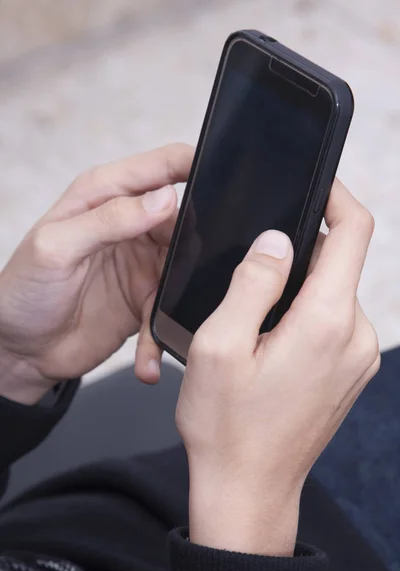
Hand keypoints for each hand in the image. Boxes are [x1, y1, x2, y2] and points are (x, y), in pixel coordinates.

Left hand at [0, 144, 192, 404]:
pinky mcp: (146, 299)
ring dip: (183, 294)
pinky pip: (170, 309)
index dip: (194, 164)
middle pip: (186, 217)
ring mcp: (142, 263)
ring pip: (186, 266)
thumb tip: (165, 198)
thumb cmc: (23, 291)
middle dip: (200, 240)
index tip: (223, 177)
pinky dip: (162, 335)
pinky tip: (148, 362)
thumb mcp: (56, 248)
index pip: (161, 166)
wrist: (19, 351)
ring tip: (169, 319)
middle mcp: (130, 224)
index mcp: (105, 195)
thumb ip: (109, 219)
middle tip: (201, 270)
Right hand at [177, 180, 378, 556]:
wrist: (248, 489)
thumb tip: (277, 240)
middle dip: (299, 251)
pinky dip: (304, 315)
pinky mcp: (350, 372)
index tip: (313, 183)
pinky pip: (333, 322)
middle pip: (340, 262)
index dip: (336, 196)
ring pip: (333, 293)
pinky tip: (268, 341)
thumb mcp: (219, 345)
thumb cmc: (227, 426)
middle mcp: (355, 337)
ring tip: (252, 318)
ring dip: (298, 289)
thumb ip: (252, 282)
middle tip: (251, 268)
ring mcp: (357, 358)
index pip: (353, 233)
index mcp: (325, 322)